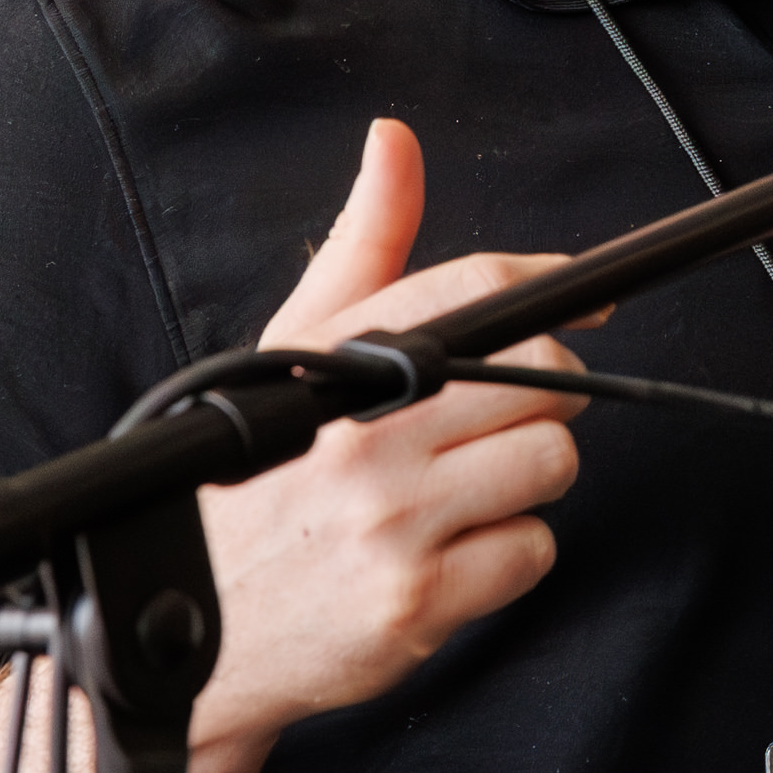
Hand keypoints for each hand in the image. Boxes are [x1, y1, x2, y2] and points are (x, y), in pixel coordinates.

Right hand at [193, 119, 592, 741]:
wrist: (186, 631)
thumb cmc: (253, 482)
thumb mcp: (289, 352)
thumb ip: (363, 245)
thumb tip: (394, 140)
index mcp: (333, 365)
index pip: (478, 291)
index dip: (553, 285)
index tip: (587, 297)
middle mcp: (362, 437)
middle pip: (543, 377)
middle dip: (542, 396)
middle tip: (498, 422)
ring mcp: (391, 522)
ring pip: (552, 461)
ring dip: (528, 479)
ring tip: (465, 493)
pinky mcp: (416, 601)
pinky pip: (533, 551)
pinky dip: (508, 555)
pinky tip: (451, 554)